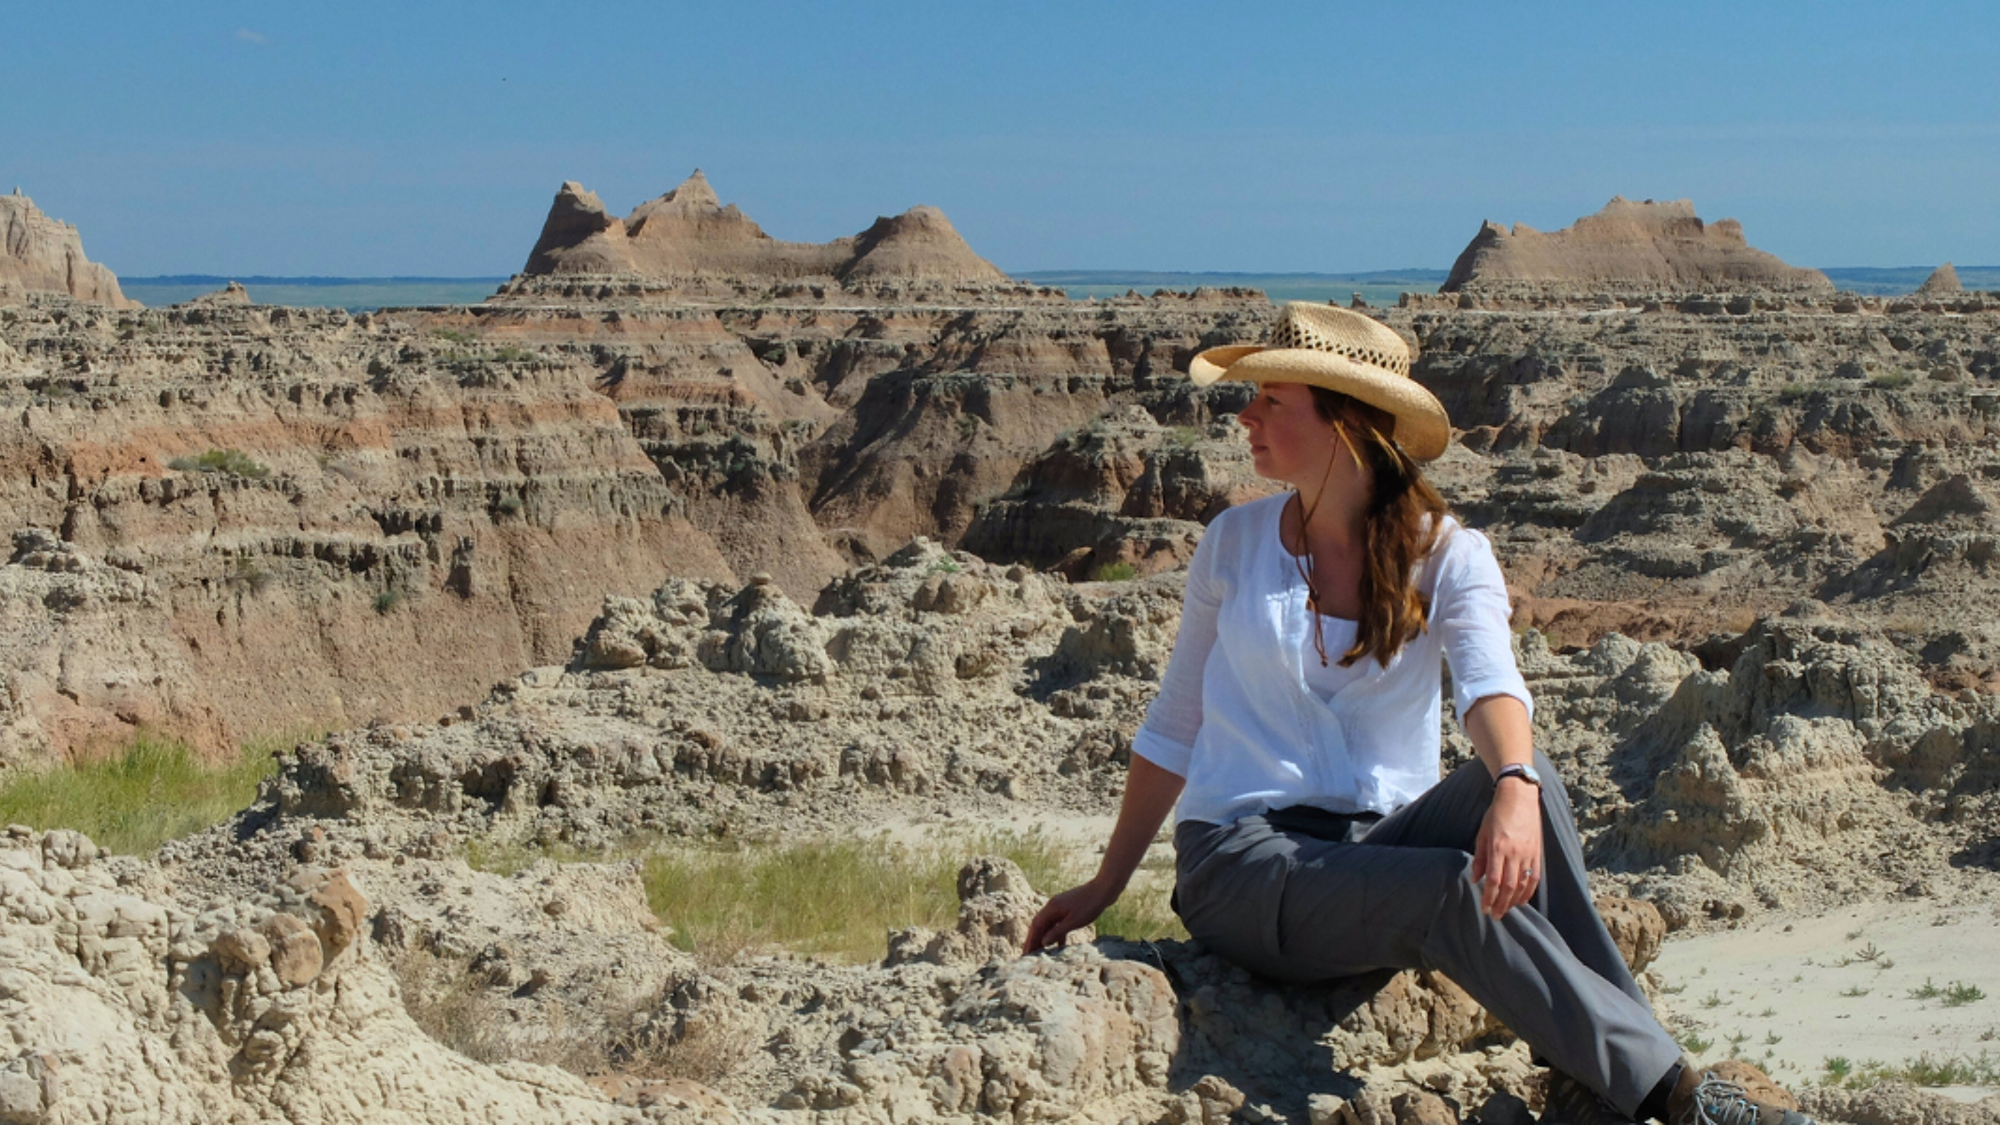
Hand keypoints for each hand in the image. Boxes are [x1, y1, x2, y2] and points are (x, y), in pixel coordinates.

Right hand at [1023, 878, 1116, 952]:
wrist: (1104, 890)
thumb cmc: (1090, 905)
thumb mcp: (1073, 922)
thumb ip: (1057, 932)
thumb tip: (1043, 942)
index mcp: (1051, 908)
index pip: (1036, 926)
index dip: (1030, 940)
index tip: (1026, 953)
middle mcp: (1053, 906)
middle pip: (1039, 925)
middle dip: (1033, 940)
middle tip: (1028, 954)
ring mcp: (1061, 907)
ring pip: (1048, 925)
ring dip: (1044, 938)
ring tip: (1040, 952)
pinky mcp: (1069, 909)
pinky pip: (1058, 923)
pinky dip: (1056, 934)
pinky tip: (1059, 946)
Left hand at [1471, 777, 1542, 918]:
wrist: (1520, 797)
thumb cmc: (1496, 814)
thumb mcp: (1482, 833)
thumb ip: (1479, 857)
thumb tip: (1475, 879)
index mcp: (1498, 848)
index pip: (1493, 880)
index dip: (1489, 897)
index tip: (1484, 909)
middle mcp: (1514, 853)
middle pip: (1509, 887)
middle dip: (1501, 904)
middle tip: (1494, 915)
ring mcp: (1528, 854)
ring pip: (1523, 885)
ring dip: (1514, 901)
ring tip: (1506, 910)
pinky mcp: (1538, 853)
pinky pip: (1535, 878)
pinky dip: (1529, 892)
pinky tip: (1522, 901)